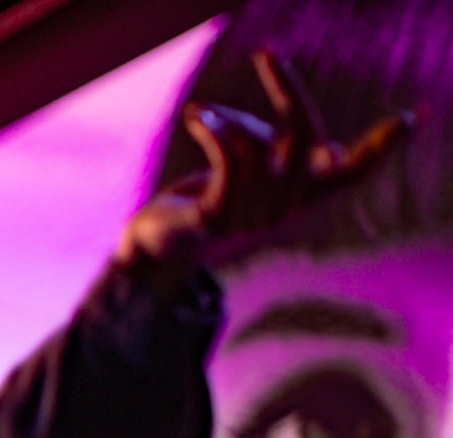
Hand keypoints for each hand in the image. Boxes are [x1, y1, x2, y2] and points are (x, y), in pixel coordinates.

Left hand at [117, 49, 414, 270]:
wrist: (161, 244)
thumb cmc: (211, 194)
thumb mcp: (249, 161)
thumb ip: (270, 139)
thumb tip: (293, 140)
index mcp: (303, 195)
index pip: (355, 171)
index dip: (385, 145)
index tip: (415, 115)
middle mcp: (286, 208)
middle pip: (305, 136)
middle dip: (289, 90)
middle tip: (266, 54)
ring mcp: (253, 216)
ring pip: (256, 142)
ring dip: (226, 120)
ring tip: (200, 112)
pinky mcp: (218, 217)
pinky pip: (228, 159)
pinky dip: (213, 130)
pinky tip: (196, 116)